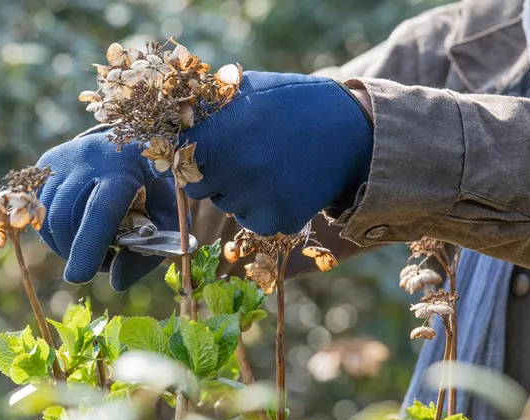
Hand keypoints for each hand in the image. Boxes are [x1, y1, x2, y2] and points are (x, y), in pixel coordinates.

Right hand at [36, 134, 177, 290]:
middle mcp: (89, 158)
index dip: (88, 245)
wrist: (135, 145)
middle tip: (102, 261)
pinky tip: (76, 229)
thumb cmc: (154, 189)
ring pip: (48, 216)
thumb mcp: (165, 220)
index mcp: (126, 169)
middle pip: (66, 217)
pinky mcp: (46, 164)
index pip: (100, 209)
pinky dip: (54, 231)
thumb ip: (145, 254)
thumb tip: (115, 281)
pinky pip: (39, 210)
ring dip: (65, 244)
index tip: (78, 277)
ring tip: (92, 245)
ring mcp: (63, 158)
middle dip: (77, 252)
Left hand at [175, 71, 373, 235]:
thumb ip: (210, 104)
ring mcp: (256, 197)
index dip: (185, 154)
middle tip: (239, 157)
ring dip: (237, 191)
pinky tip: (282, 185)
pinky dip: (262, 209)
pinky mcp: (278, 219)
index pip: (176, 157)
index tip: (200, 149)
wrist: (354, 133)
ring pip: (225, 204)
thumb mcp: (251, 88)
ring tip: (268, 167)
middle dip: (211, 174)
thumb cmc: (297, 103)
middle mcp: (233, 168)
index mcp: (220, 133)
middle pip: (197, 186)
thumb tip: (175, 115)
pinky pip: (252, 221)